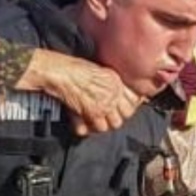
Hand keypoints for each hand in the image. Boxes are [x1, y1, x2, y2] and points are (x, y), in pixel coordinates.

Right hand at [19, 50, 141, 135]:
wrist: (60, 72)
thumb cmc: (73, 67)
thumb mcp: (99, 69)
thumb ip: (110, 82)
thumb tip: (117, 92)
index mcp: (116, 81)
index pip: (134, 100)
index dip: (128, 105)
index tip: (122, 107)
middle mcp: (113, 93)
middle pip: (125, 115)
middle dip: (116, 116)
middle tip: (107, 115)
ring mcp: (104, 105)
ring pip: (112, 125)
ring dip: (103, 124)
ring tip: (94, 120)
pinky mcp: (92, 114)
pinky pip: (97, 128)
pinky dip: (89, 128)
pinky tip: (83, 123)